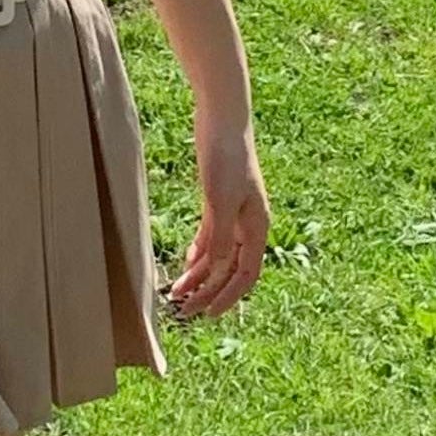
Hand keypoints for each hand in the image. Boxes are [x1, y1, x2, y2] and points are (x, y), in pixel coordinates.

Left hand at [164, 117, 267, 321]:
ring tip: (177, 293)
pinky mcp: (218, 203)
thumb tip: (216, 268)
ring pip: (218, 256)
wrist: (223, 121)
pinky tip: (186, 265)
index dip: (228, 297)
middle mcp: (248, 225)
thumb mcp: (221, 200)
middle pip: (230, 271)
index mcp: (257, 227)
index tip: (207, 314)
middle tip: (184, 310)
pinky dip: (199, 254)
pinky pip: (211, 238)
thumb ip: (221, 235)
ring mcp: (233, 214)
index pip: (246, 275)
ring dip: (199, 276)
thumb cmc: (226, 157)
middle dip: (209, 292)